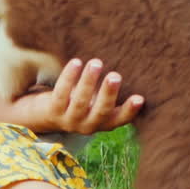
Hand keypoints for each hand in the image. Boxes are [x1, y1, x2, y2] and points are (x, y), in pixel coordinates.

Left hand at [18, 58, 143, 134]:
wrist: (49, 115)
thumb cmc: (83, 102)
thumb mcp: (98, 102)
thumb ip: (110, 92)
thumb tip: (132, 64)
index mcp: (104, 123)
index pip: (120, 119)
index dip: (130, 110)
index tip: (139, 98)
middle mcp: (88, 126)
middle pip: (100, 111)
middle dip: (108, 93)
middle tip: (115, 76)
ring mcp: (70, 121)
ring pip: (80, 102)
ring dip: (88, 81)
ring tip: (96, 63)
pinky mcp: (53, 112)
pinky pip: (61, 93)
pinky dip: (69, 77)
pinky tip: (76, 62)